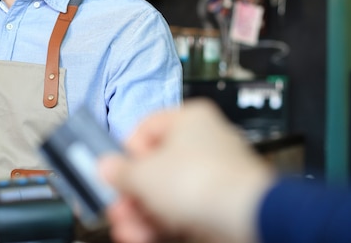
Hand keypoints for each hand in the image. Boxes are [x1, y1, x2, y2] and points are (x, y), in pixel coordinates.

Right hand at [99, 98, 274, 242]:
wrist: (245, 216)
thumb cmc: (205, 181)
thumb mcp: (144, 174)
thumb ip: (120, 171)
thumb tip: (106, 167)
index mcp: (189, 119)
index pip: (147, 128)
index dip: (126, 152)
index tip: (115, 171)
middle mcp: (205, 143)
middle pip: (155, 166)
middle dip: (131, 192)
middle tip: (117, 206)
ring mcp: (214, 176)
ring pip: (167, 193)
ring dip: (142, 212)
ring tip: (127, 227)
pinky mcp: (219, 205)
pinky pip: (183, 210)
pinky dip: (162, 222)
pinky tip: (143, 234)